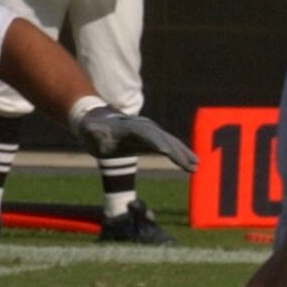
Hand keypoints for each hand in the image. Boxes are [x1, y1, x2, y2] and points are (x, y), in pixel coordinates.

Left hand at [74, 107, 197, 172]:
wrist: (97, 120)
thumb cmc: (92, 129)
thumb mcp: (90, 131)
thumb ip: (94, 132)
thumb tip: (94, 131)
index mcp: (130, 127)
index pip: (147, 136)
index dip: (157, 143)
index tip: (168, 153)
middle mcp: (144, 127)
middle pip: (164, 139)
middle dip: (178, 152)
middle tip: (191, 165)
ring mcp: (149, 131)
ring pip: (171, 142)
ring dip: (183, 154)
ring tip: (196, 166)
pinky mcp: (151, 138)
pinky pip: (169, 145)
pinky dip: (180, 153)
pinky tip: (190, 163)